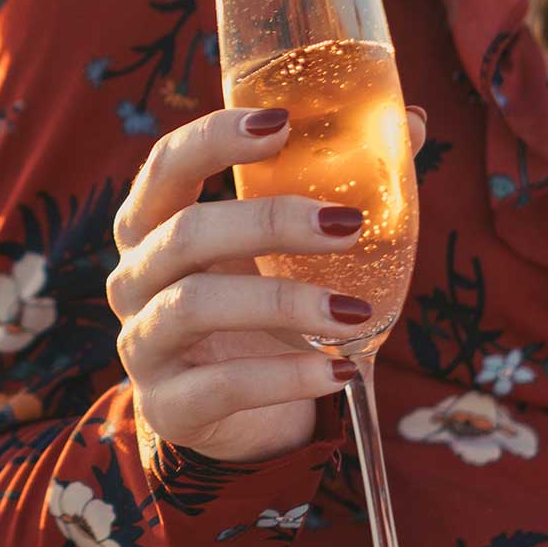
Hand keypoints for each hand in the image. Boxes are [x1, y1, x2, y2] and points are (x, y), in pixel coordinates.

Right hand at [108, 100, 429, 464]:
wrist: (237, 421)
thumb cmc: (260, 315)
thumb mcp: (283, 252)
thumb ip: (332, 189)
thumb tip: (413, 126)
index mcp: (155, 227)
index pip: (165, 167)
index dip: (212, 139)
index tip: (282, 125)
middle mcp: (134, 280)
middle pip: (185, 234)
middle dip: (268, 223)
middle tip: (349, 225)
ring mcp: (142, 345)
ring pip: (195, 306)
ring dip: (283, 302)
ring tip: (356, 312)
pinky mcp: (168, 406)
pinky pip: (222, 387)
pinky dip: (286, 377)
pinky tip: (339, 371)